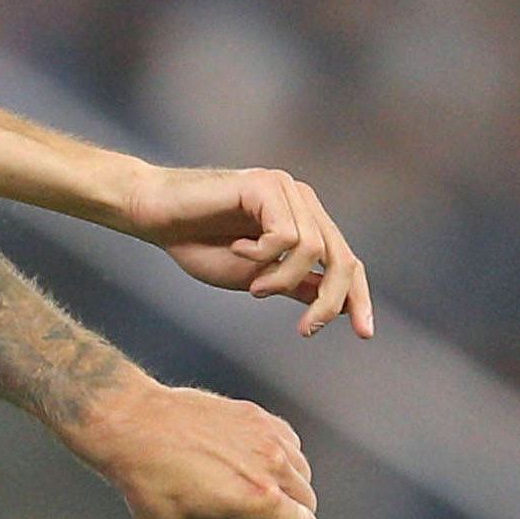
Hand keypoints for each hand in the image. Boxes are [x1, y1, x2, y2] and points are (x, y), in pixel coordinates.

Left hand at [65, 381, 319, 518]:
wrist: (133, 425)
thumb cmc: (151, 483)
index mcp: (260, 499)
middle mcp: (273, 463)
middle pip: (307, 502)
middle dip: (282, 515)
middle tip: (240, 513)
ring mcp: (267, 434)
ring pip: (301, 471)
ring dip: (281, 486)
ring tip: (239, 486)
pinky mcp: (256, 414)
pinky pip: (287, 444)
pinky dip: (275, 458)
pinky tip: (241, 462)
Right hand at [119, 164, 373, 339]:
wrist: (156, 215)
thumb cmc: (197, 243)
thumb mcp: (255, 277)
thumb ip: (294, 284)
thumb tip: (337, 304)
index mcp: (304, 222)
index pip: (346, 261)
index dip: (358, 297)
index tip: (364, 334)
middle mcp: (302, 202)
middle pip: (341, 257)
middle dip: (329, 300)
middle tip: (305, 329)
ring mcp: (286, 190)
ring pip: (311, 250)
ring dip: (280, 279)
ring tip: (251, 287)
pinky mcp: (266, 185)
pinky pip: (284, 235)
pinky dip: (260, 255)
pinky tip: (236, 250)